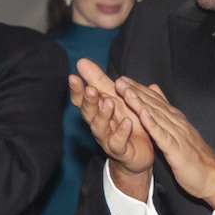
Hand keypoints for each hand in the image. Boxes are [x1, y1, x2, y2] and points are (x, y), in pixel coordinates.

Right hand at [69, 59, 153, 194]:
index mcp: (97, 111)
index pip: (82, 100)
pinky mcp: (120, 151)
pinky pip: (118, 143)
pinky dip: (122, 132)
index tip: (73, 77)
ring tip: (108, 103)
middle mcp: (98, 125)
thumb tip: (81, 62)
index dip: (77, 90)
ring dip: (103, 115)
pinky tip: (126, 123)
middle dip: (89, 101)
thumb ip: (99, 81)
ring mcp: (107, 139)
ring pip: (99, 128)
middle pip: (88, 113)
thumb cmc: (126, 122)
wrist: (141, 153)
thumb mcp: (115, 98)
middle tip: (90, 90)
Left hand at [116, 79, 214, 211]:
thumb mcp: (180, 132)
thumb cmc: (195, 156)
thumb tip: (156, 91)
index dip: (139, 89)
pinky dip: (153, 125)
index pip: (155, 101)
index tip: (123, 80)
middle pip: (154, 105)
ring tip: (127, 93)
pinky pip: (163, 136)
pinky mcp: (177, 150)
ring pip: (157, 116)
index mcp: (176, 120)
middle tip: (120, 81)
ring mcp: (178, 136)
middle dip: (136, 92)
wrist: (212, 176)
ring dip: (141, 104)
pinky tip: (143, 116)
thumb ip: (167, 113)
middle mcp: (177, 123)